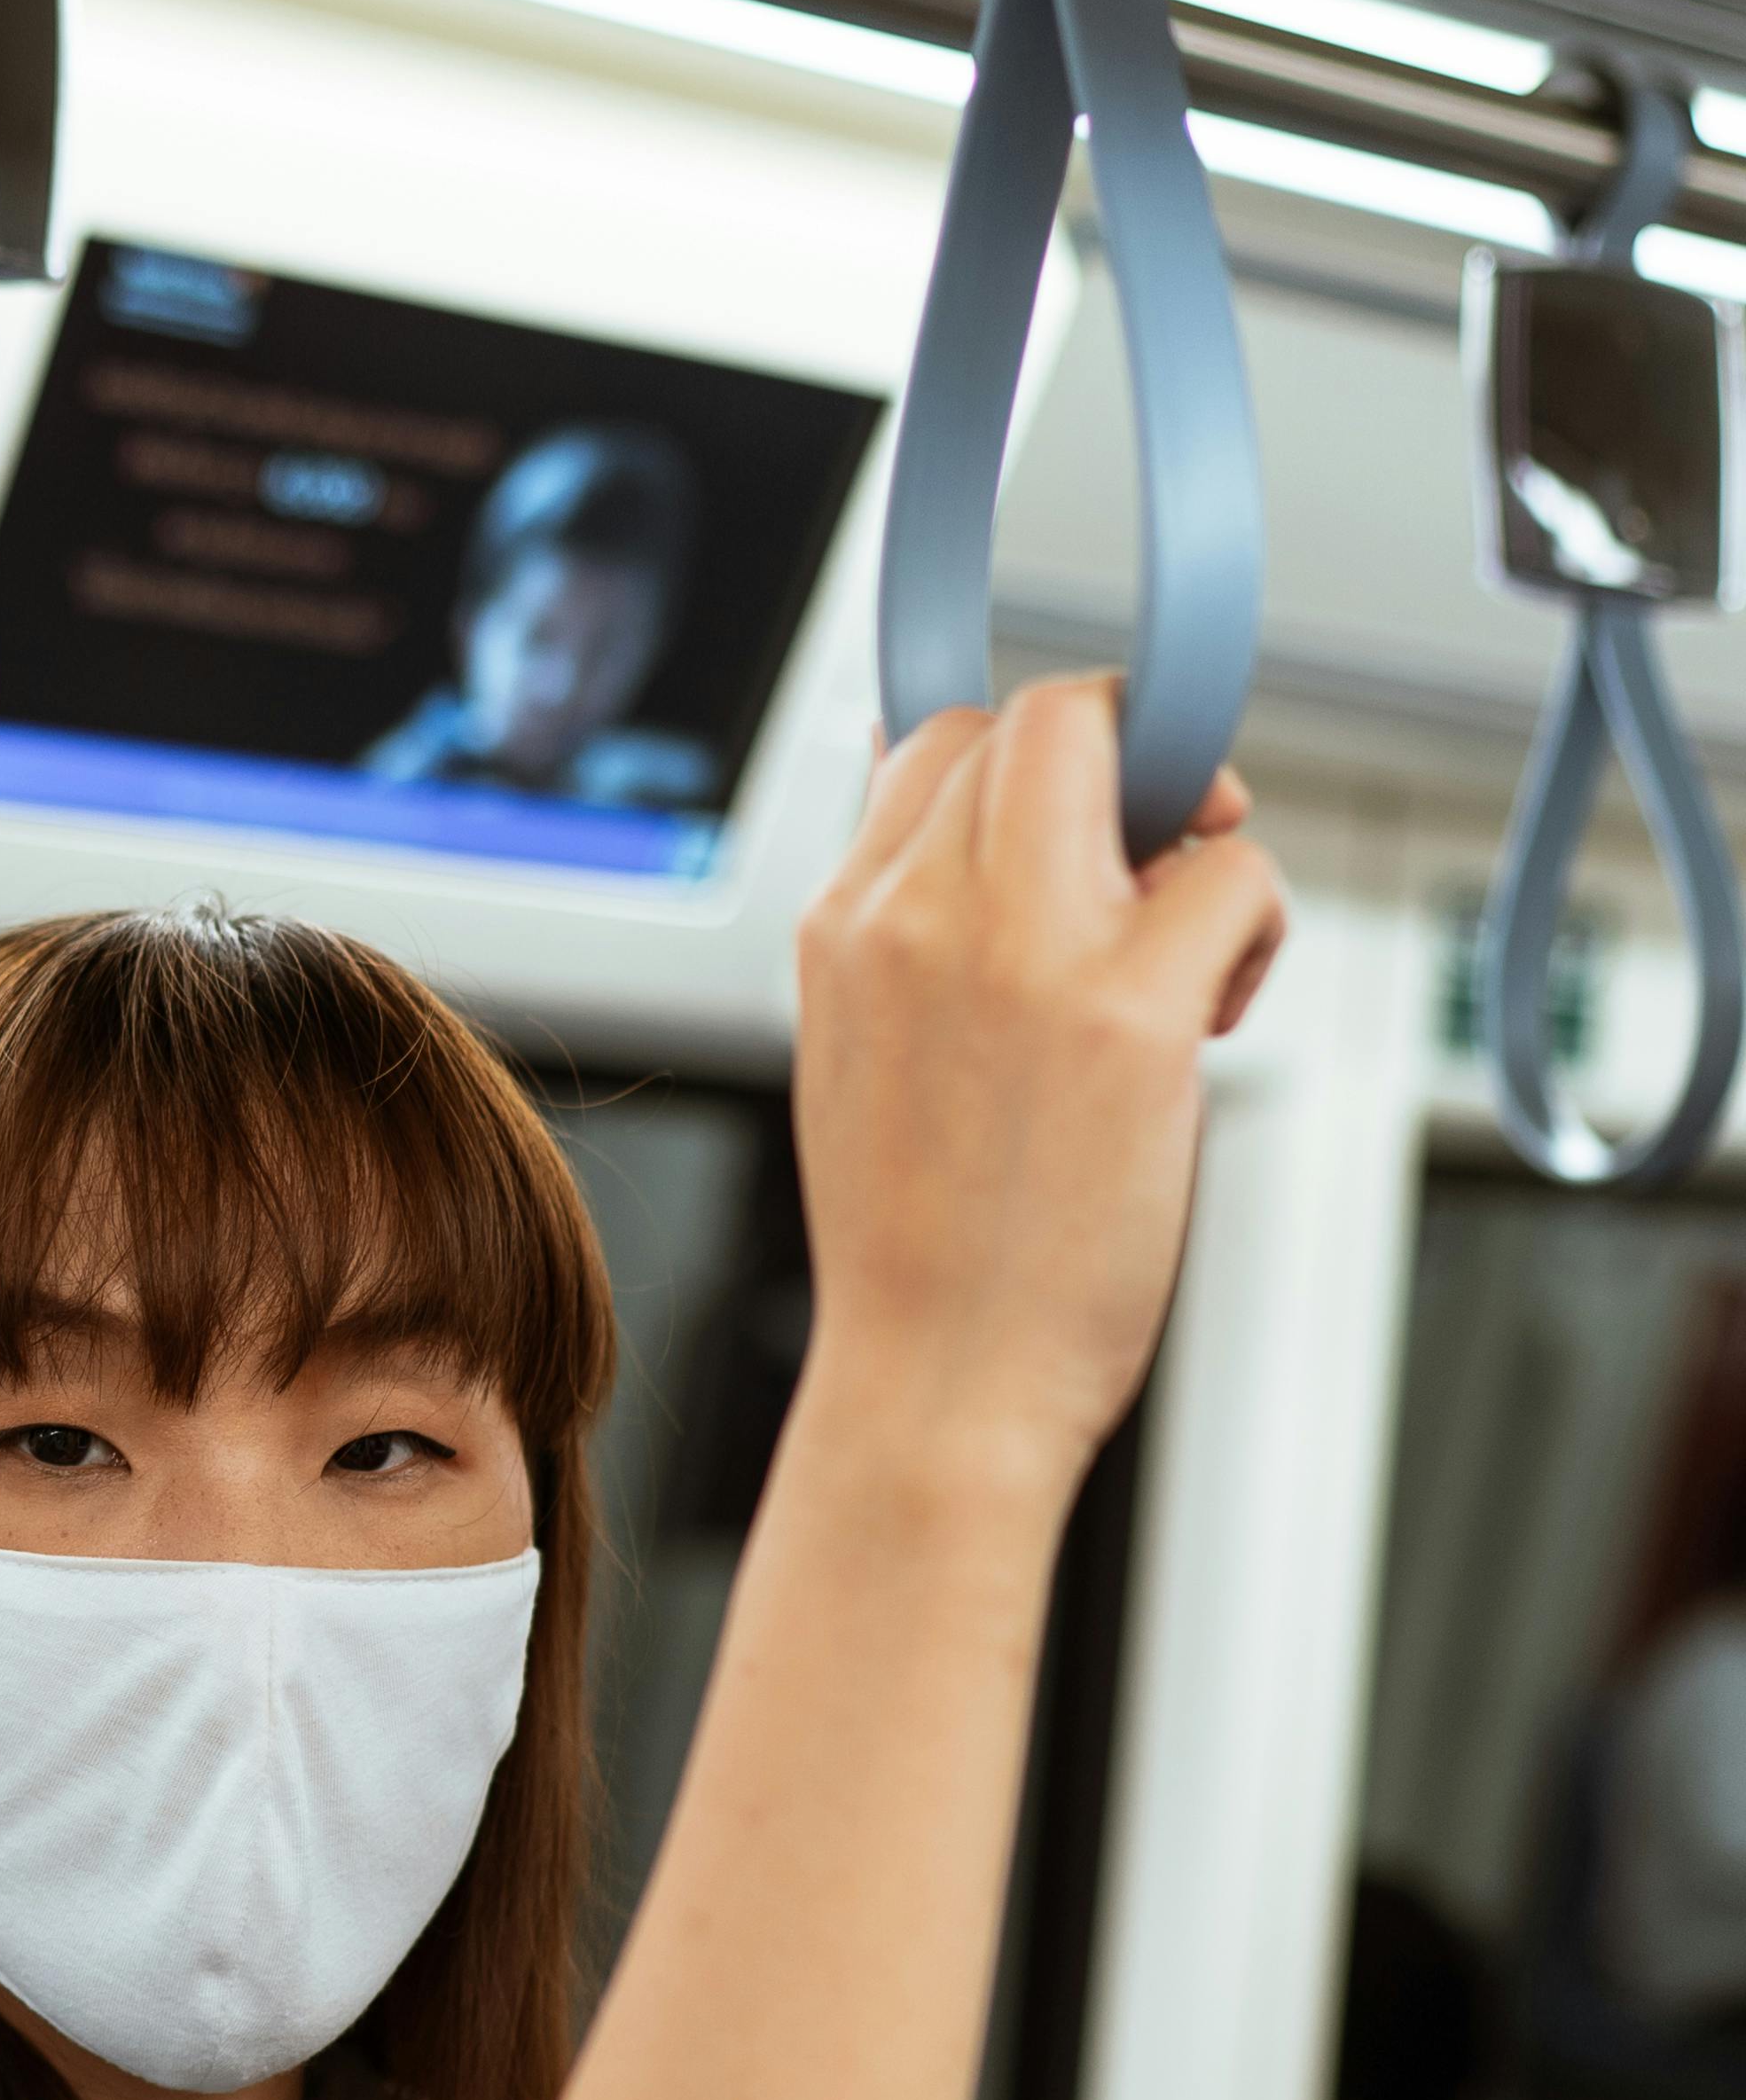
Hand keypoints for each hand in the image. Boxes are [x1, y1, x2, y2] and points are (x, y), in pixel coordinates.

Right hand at [789, 677, 1283, 1519]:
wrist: (937, 1383)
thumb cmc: (921, 1247)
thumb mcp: (863, 1048)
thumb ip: (905, 923)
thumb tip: (935, 787)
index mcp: (846, 923)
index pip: (941, 741)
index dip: (1028, 775)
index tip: (1080, 841)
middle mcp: (919, 912)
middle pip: (1041, 717)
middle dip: (1123, 757)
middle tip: (1162, 851)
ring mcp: (1021, 949)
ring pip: (1131, 755)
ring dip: (1191, 833)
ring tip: (1182, 954)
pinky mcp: (1127, 1010)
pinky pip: (1235, 874)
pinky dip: (1252, 927)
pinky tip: (1215, 1014)